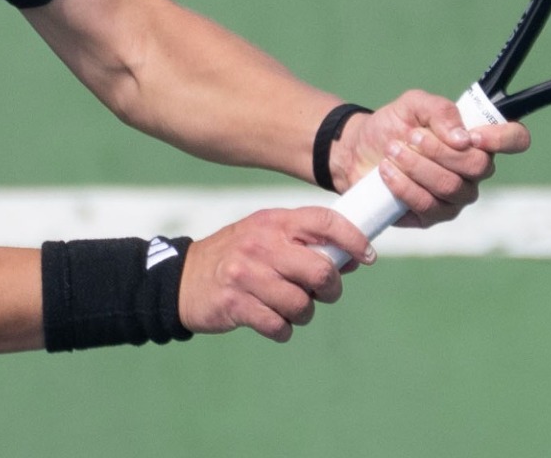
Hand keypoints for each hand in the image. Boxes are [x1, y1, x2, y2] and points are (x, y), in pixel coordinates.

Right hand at [178, 207, 374, 341]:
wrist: (182, 279)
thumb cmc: (237, 258)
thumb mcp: (268, 238)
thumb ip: (307, 244)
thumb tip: (355, 257)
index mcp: (274, 222)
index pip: (325, 221)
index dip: (354, 239)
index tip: (368, 256)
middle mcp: (261, 244)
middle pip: (321, 270)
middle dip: (330, 289)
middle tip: (322, 293)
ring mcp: (246, 274)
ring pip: (302, 304)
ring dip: (303, 314)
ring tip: (289, 308)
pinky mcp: (235, 304)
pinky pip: (279, 326)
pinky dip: (282, 329)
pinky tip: (271, 320)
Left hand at [331, 90, 531, 227]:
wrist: (358, 150)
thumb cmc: (393, 125)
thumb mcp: (413, 105)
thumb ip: (440, 111)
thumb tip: (462, 137)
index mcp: (478, 140)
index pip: (516, 139)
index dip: (504, 139)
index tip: (473, 136)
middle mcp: (474, 171)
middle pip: (478, 167)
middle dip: (440, 151)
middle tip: (411, 137)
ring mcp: (456, 196)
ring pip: (451, 186)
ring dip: (418, 166)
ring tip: (392, 151)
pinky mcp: (432, 216)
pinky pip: (427, 205)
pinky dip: (404, 186)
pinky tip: (387, 171)